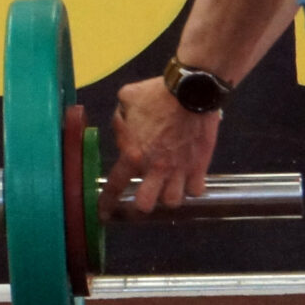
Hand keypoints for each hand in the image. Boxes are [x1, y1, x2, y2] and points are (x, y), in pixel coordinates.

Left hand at [100, 76, 222, 220]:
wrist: (192, 90)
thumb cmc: (157, 93)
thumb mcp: (127, 99)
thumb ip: (120, 120)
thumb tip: (122, 133)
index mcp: (134, 154)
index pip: (116, 185)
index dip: (107, 203)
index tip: (104, 213)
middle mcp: (155, 169)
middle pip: (146, 205)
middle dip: (143, 203)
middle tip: (145, 192)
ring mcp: (179, 170)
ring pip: (173, 201)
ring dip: (169, 195)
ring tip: (168, 186)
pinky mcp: (200, 167)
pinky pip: (196, 190)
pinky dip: (192, 188)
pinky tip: (189, 180)